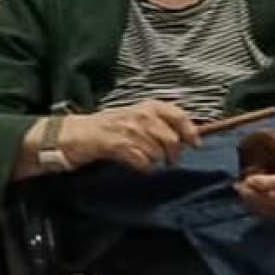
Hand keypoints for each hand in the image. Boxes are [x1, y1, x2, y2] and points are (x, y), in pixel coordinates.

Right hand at [65, 101, 196, 173]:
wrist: (79, 133)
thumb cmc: (109, 126)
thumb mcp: (136, 116)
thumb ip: (159, 122)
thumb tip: (186, 135)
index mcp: (148, 106)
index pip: (179, 116)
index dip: (190, 132)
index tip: (195, 145)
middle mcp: (141, 115)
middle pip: (171, 139)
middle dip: (173, 154)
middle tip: (169, 161)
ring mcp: (129, 130)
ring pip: (157, 152)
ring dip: (155, 161)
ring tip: (146, 160)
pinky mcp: (118, 145)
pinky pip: (142, 162)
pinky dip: (143, 168)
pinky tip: (138, 166)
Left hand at [236, 131, 274, 220]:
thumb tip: (270, 138)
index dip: (264, 183)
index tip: (248, 179)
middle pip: (273, 200)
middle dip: (253, 194)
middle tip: (238, 185)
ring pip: (272, 211)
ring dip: (254, 203)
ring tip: (240, 192)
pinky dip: (260, 210)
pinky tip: (250, 201)